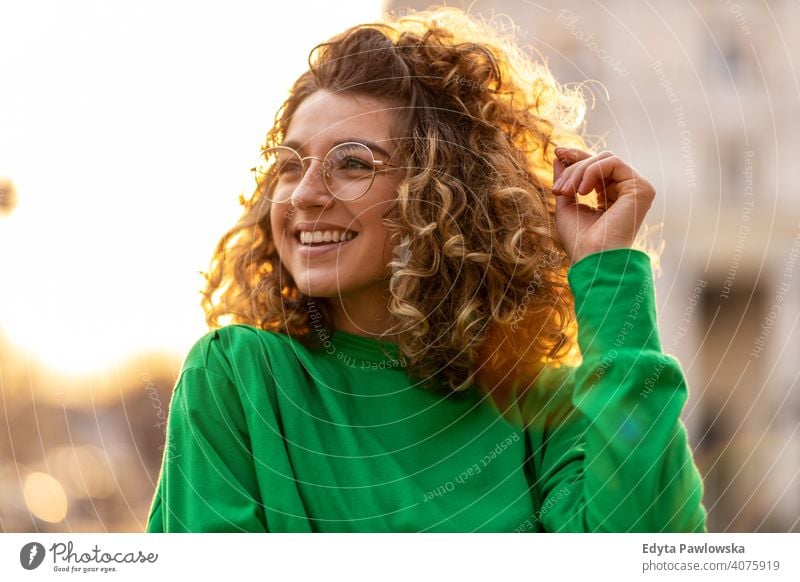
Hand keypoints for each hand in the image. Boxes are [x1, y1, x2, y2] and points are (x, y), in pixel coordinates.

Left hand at [551, 147, 655, 264]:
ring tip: (567, 192)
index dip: (577, 158)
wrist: (593, 259)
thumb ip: (566, 180)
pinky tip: (582, 191)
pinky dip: (592, 171)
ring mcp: (636, 189)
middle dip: (574, 168)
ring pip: (604, 159)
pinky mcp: (641, 188)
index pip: (595, 168)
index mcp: (611, 197)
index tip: (557, 152)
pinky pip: (613, 163)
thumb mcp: (566, 205)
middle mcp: (626, 191)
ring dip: (580, 171)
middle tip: (558, 188)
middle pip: (599, 161)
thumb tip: (559, 155)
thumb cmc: (580, 241)